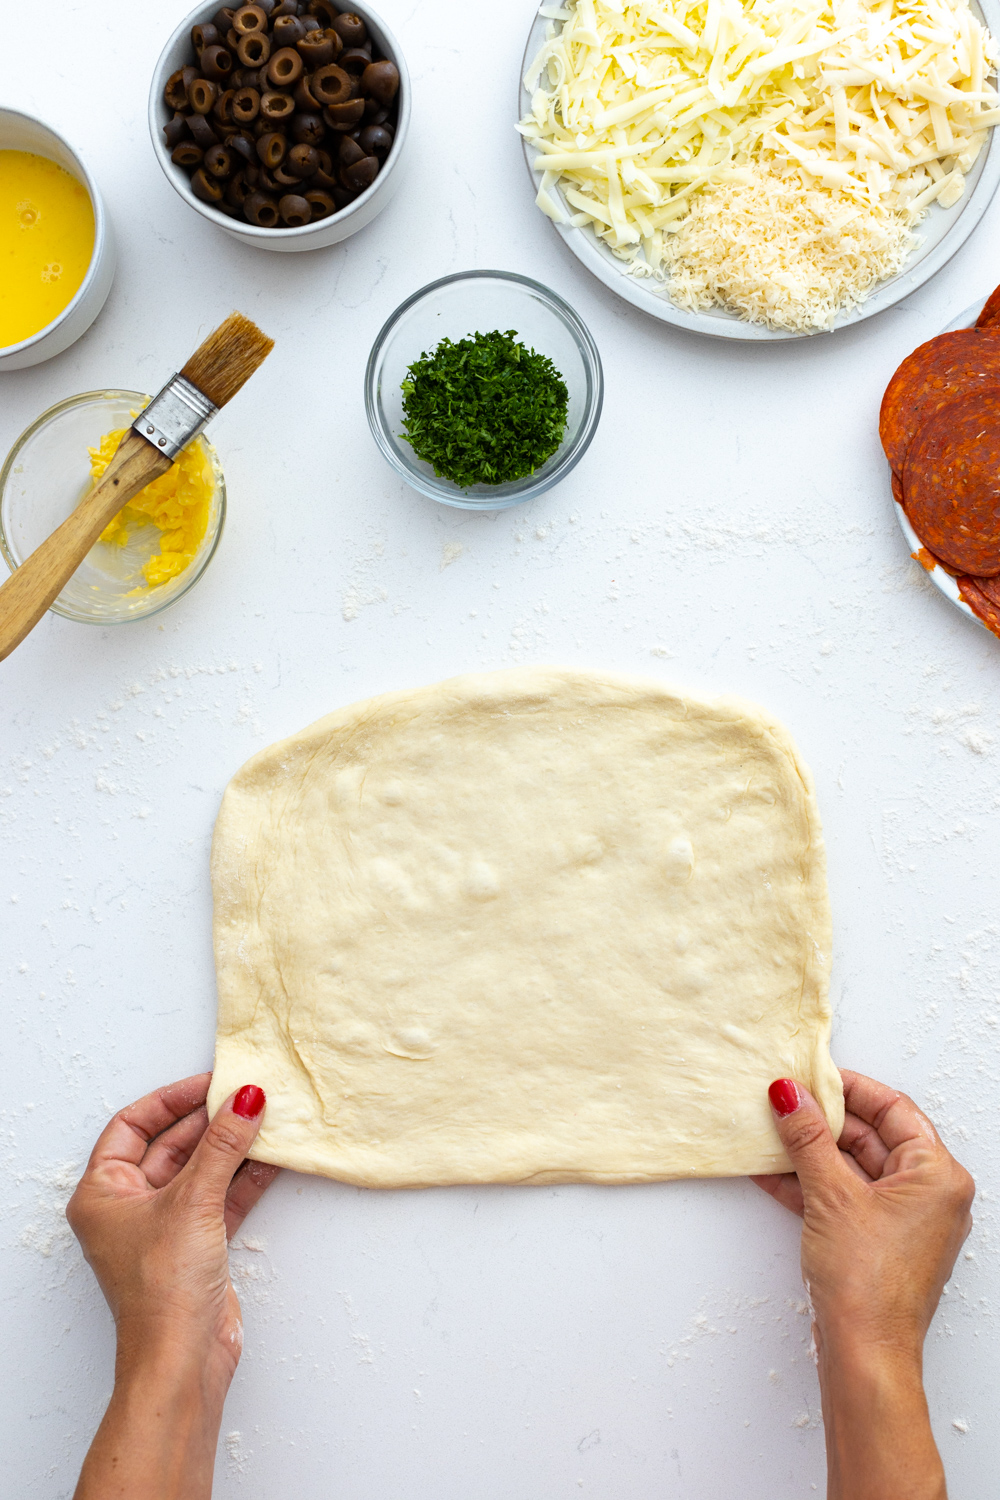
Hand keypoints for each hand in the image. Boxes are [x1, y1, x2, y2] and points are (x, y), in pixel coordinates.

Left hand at [68, 1076, 277, 1499]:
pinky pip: (222, 1194)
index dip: (171, 1099)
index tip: (211, 1082)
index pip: (132, 1125)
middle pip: (171, 1144)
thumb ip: (223, 1145)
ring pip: (201, 1169)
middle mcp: (129, 1206)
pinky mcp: (198, 1244)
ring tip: (267, 1118)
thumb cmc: (162, 1292)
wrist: (183, 1361)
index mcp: (103, 1193)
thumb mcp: (193, 1201)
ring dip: (233, 1146)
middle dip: (211, 1120)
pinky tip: (273, 1156)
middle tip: (248, 1095)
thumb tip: (246, 1098)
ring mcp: (165, 1226)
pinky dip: (246, 1175)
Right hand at [753, 1070, 973, 1499]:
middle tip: (785, 1101)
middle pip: (872, 1137)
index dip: (850, 1088)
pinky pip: (843, 1197)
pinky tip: (772, 1172)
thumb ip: (808, 1138)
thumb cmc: (869, 1281)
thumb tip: (790, 1095)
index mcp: (937, 1175)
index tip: (813, 1075)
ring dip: (810, 1152)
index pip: (893, 1108)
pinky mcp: (875, 1242)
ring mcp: (902, 1221)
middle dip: (823, 1121)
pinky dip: (809, 1184)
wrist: (864, 1353)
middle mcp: (927, 1195)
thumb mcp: (831, 1194)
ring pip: (852, 1168)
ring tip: (771, 1131)